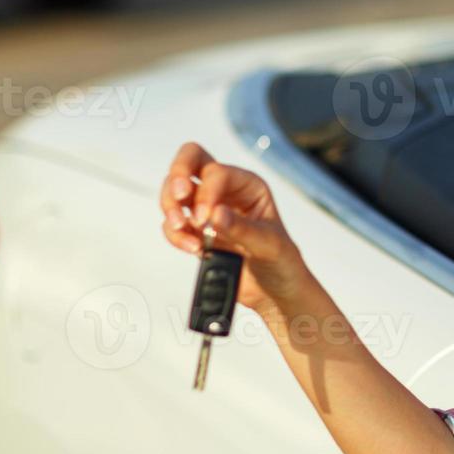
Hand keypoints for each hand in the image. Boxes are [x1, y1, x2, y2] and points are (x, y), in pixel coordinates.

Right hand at [158, 141, 310, 314]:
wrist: (275, 293)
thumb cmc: (282, 262)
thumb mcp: (270, 245)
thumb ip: (242, 229)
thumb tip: (215, 213)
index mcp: (249, 186)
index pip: (217, 172)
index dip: (207, 192)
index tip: (205, 219)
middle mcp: (226, 192)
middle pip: (191, 160)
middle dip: (178, 174)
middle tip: (178, 196)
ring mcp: (206, 211)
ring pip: (174, 191)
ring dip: (171, 209)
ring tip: (183, 229)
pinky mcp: (196, 233)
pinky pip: (172, 225)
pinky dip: (174, 234)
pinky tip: (193, 248)